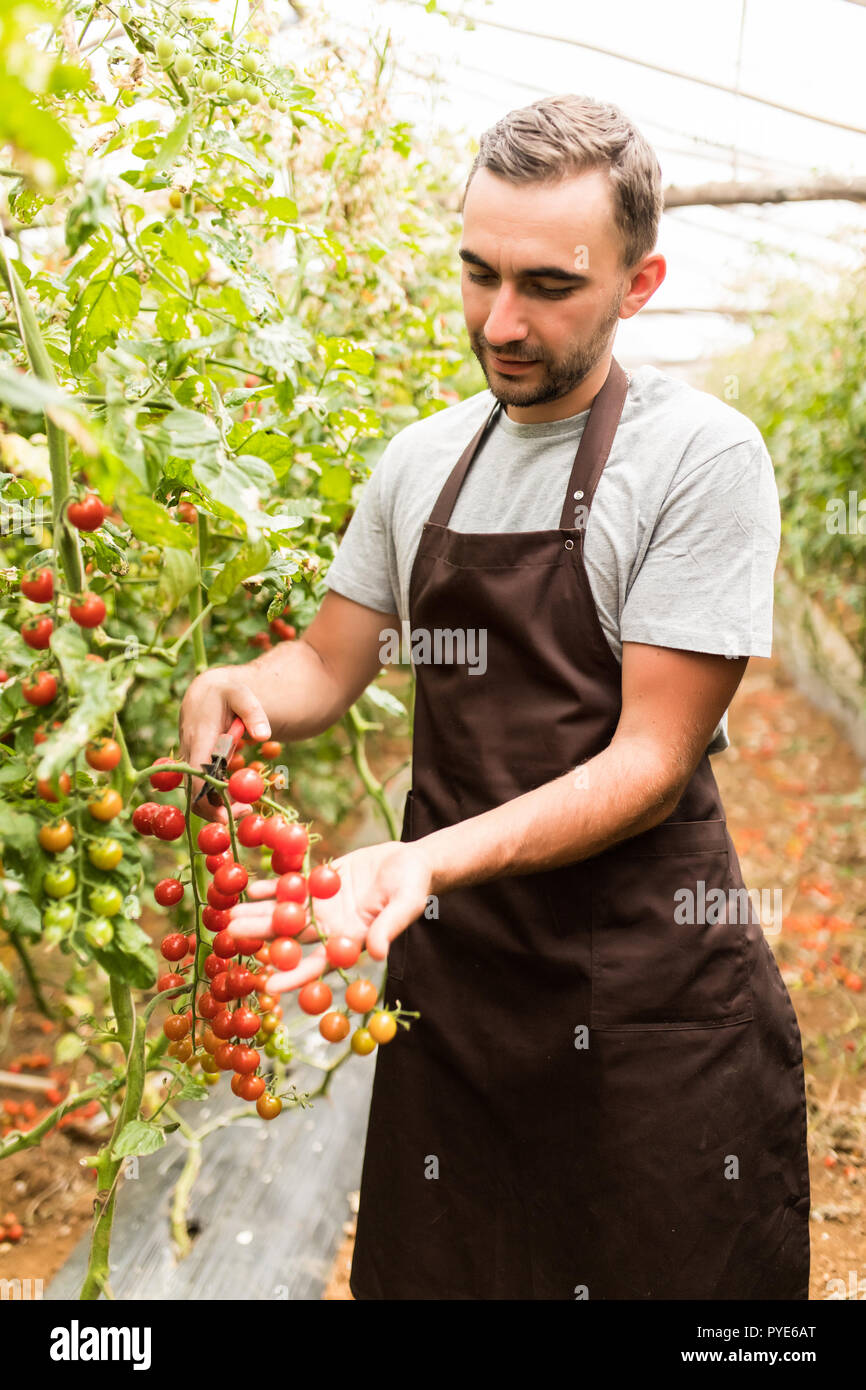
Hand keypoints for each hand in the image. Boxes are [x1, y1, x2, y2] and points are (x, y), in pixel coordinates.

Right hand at [178, 668, 271, 820]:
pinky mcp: (198, 763)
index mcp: (199, 737)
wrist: (208, 689)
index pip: (196, 777)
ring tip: (247, 806)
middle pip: (195, 791)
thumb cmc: (226, 691)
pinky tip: (240, 794)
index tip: (228, 816)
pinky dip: (221, 793)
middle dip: (218, 809)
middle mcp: (190, 752)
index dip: (207, 801)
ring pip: (200, 790)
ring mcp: (192, 759)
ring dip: (221, 803)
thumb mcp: (241, 693)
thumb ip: (253, 712)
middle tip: (247, 812)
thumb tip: (263, 735)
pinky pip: (206, 784)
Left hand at [227, 840, 433, 995]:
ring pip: (284, 913)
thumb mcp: (406, 905)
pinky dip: (271, 888)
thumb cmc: (414, 887)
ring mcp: (322, 906)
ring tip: (230, 914)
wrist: (411, 862)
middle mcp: (330, 928)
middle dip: (261, 938)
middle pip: (291, 938)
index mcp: (349, 941)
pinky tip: (248, 888)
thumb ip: (390, 928)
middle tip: (231, 937)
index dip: (293, 977)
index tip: (267, 986)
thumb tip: (379, 954)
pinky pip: (291, 887)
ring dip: (258, 914)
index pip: (318, 965)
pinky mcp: (319, 884)